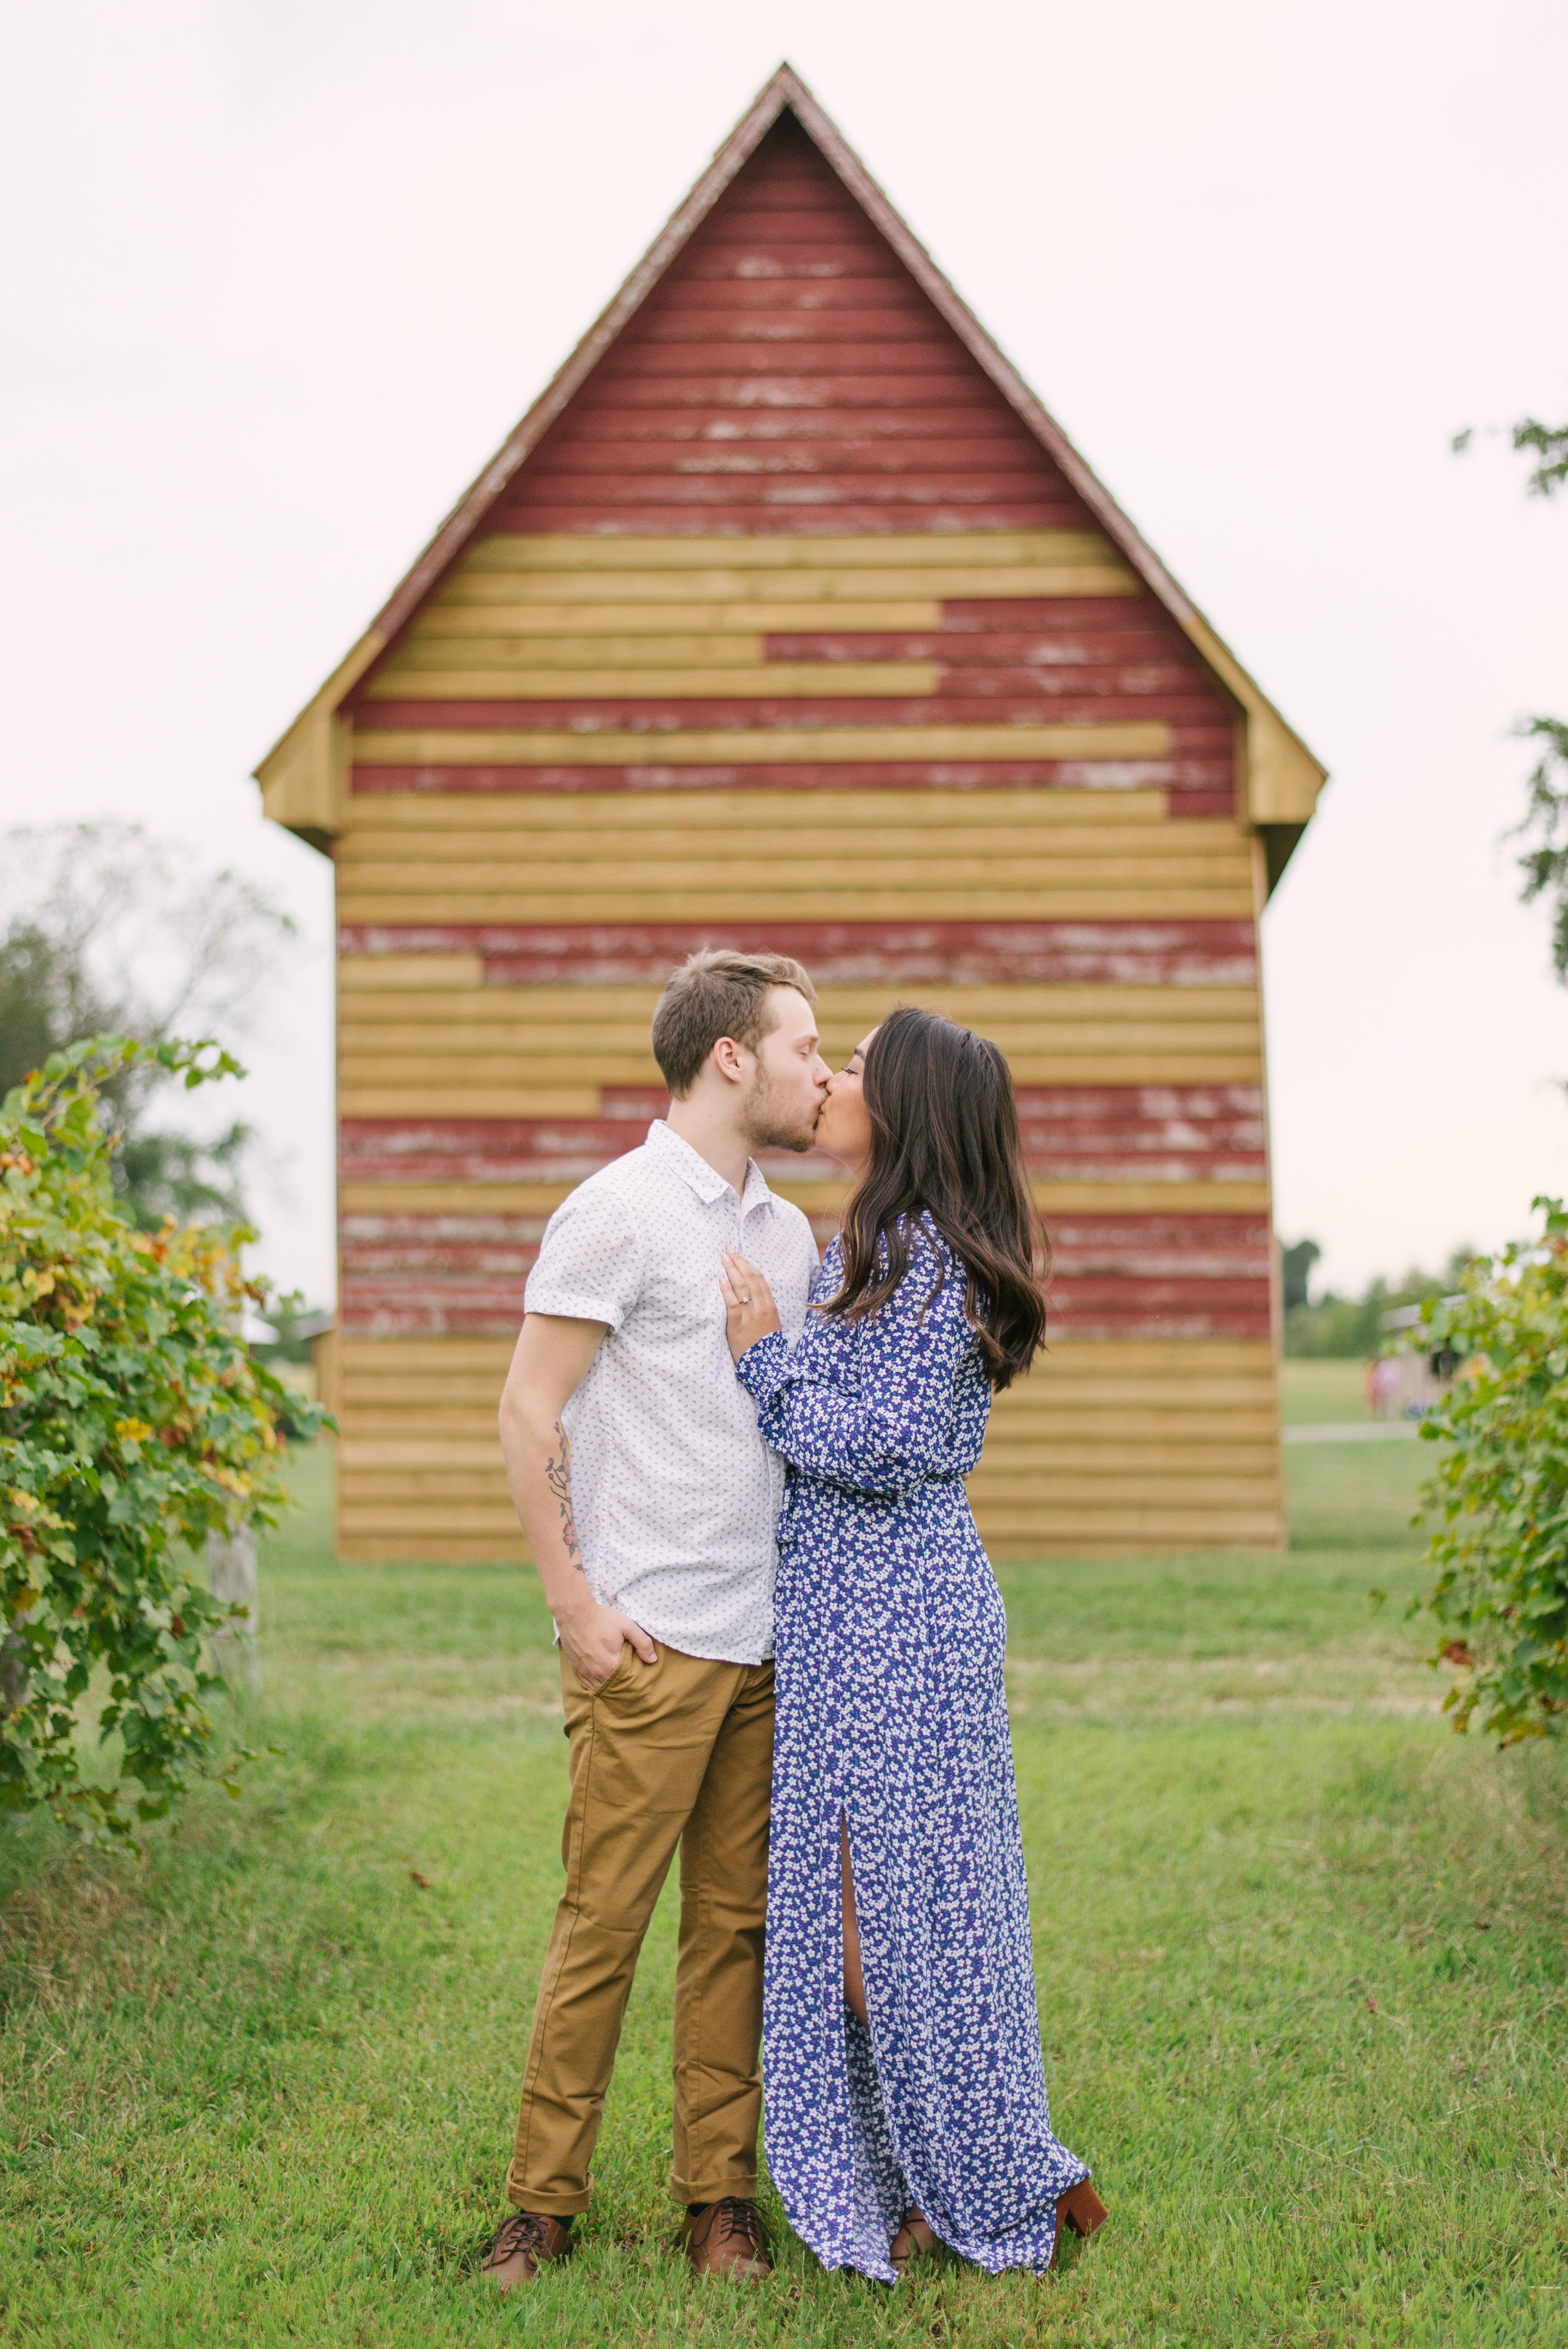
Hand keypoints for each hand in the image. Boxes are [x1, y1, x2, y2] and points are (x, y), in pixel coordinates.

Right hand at [556, 1597, 656, 1691]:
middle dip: (622, 1688)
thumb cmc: (601, 1618)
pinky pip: (588, 1685)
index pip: (627, 1682)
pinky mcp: (576, 1669)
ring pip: (600, 1689)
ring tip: (618, 1686)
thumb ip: (642, 1643)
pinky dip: (596, 1685)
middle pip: (613, 1688)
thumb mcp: (627, 1626)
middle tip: (631, 1686)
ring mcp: (585, 1672)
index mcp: (611, 1664)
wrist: (574, 1613)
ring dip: (609, 1688)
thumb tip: (653, 1660)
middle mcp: (597, 1673)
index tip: (641, 1682)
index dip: (634, 1682)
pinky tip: (603, 1682)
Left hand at [719, 1249, 780, 1364]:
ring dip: (731, 1270)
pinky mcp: (738, 1325)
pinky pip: (732, 1304)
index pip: (759, 1278)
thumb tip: (752, 1293)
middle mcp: (762, 1307)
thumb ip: (763, 1307)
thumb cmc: (766, 1345)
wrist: (767, 1366)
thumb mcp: (771, 1323)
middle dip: (738, 1262)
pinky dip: (726, 1290)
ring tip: (722, 1259)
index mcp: (770, 1305)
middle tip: (727, 1251)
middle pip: (750, 1278)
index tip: (738, 1255)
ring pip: (741, 1286)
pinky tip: (720, 1281)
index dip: (747, 1264)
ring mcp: (750, 1316)